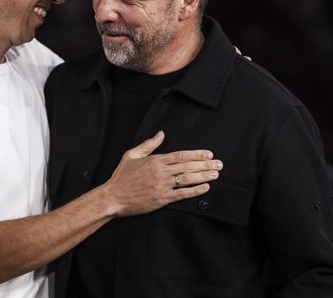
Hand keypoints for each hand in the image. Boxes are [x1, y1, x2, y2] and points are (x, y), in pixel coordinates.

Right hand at [103, 131, 221, 216]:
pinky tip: (205, 188)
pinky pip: (182, 194)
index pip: (181, 155)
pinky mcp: (162, 199)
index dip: (196, 154)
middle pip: (188, 166)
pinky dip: (195, 191)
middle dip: (205, 164)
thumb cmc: (121, 176)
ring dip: (204, 176)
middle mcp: (161, 172)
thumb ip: (149, 144)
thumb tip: (161, 133)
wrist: (113, 197)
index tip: (208, 154)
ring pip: (188, 179)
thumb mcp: (132, 155)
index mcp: (155, 160)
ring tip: (215, 174)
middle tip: (219, 164)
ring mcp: (162, 186)